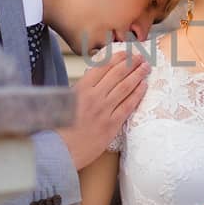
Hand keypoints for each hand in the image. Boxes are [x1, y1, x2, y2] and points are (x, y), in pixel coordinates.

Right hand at [58, 50, 147, 169]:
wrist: (57, 151)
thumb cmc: (58, 128)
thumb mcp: (64, 102)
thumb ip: (79, 90)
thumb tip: (92, 80)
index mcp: (80, 88)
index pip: (103, 67)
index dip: (117, 58)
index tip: (126, 53)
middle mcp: (94, 97)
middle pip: (117, 74)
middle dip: (131, 63)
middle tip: (141, 57)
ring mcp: (103, 111)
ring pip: (125, 87)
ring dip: (137, 75)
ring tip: (146, 67)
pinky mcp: (111, 125)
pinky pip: (128, 106)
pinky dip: (137, 94)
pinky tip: (144, 86)